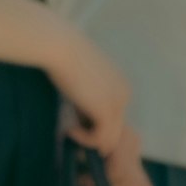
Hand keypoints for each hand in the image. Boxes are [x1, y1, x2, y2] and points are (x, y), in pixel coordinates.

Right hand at [48, 29, 152, 185]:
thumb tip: (82, 117)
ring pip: (110, 138)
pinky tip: (69, 130)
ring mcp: (118, 103)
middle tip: (72, 134)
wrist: (60, 45)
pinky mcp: (107, 112)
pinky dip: (85, 140)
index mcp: (120, 84)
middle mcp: (125, 94)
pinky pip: (101, 139)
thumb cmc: (63, 55)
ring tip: (69, 132)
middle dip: (94, 134)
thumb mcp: (81, 78)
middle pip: (115, 128)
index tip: (75, 123)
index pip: (113, 115)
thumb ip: (87, 95)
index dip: (94, 123)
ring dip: (89, 140)